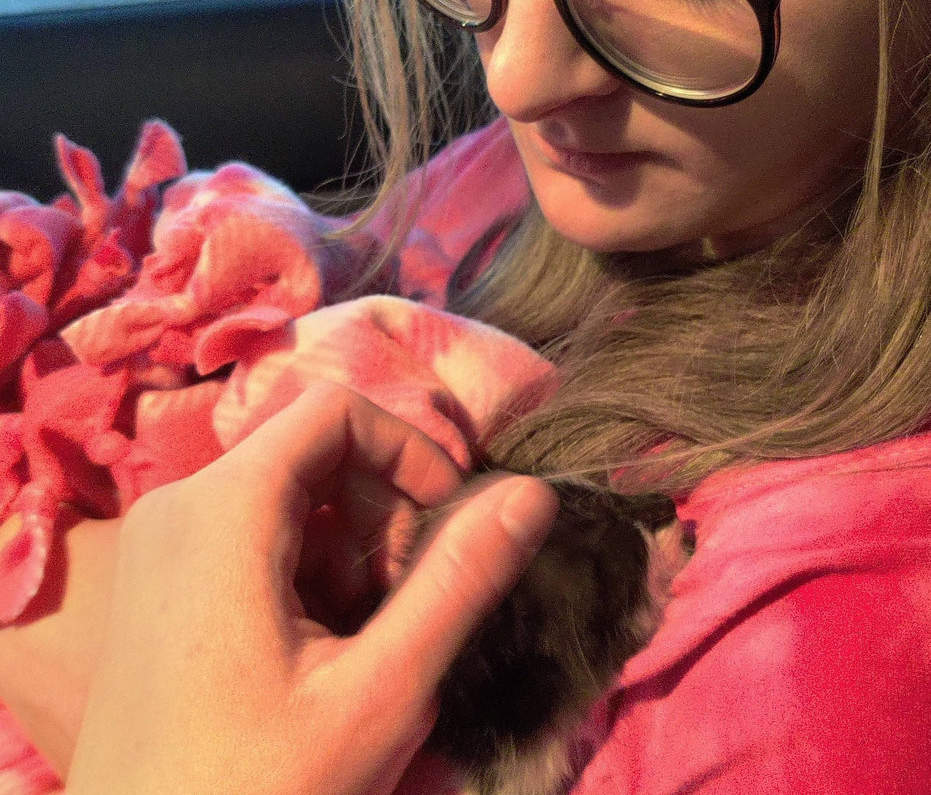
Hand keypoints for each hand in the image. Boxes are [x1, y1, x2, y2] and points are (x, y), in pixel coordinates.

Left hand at [64, 382, 557, 794]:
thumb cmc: (258, 791)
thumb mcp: (380, 692)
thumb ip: (459, 582)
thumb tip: (533, 493)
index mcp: (222, 508)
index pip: (335, 411)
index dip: (409, 448)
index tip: (450, 517)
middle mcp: (179, 502)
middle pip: (314, 449)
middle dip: (382, 507)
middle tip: (406, 596)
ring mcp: (162, 540)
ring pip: (290, 490)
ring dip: (350, 543)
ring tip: (363, 634)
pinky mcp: (161, 575)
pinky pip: (254, 528)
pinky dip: (308, 566)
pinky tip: (317, 644)